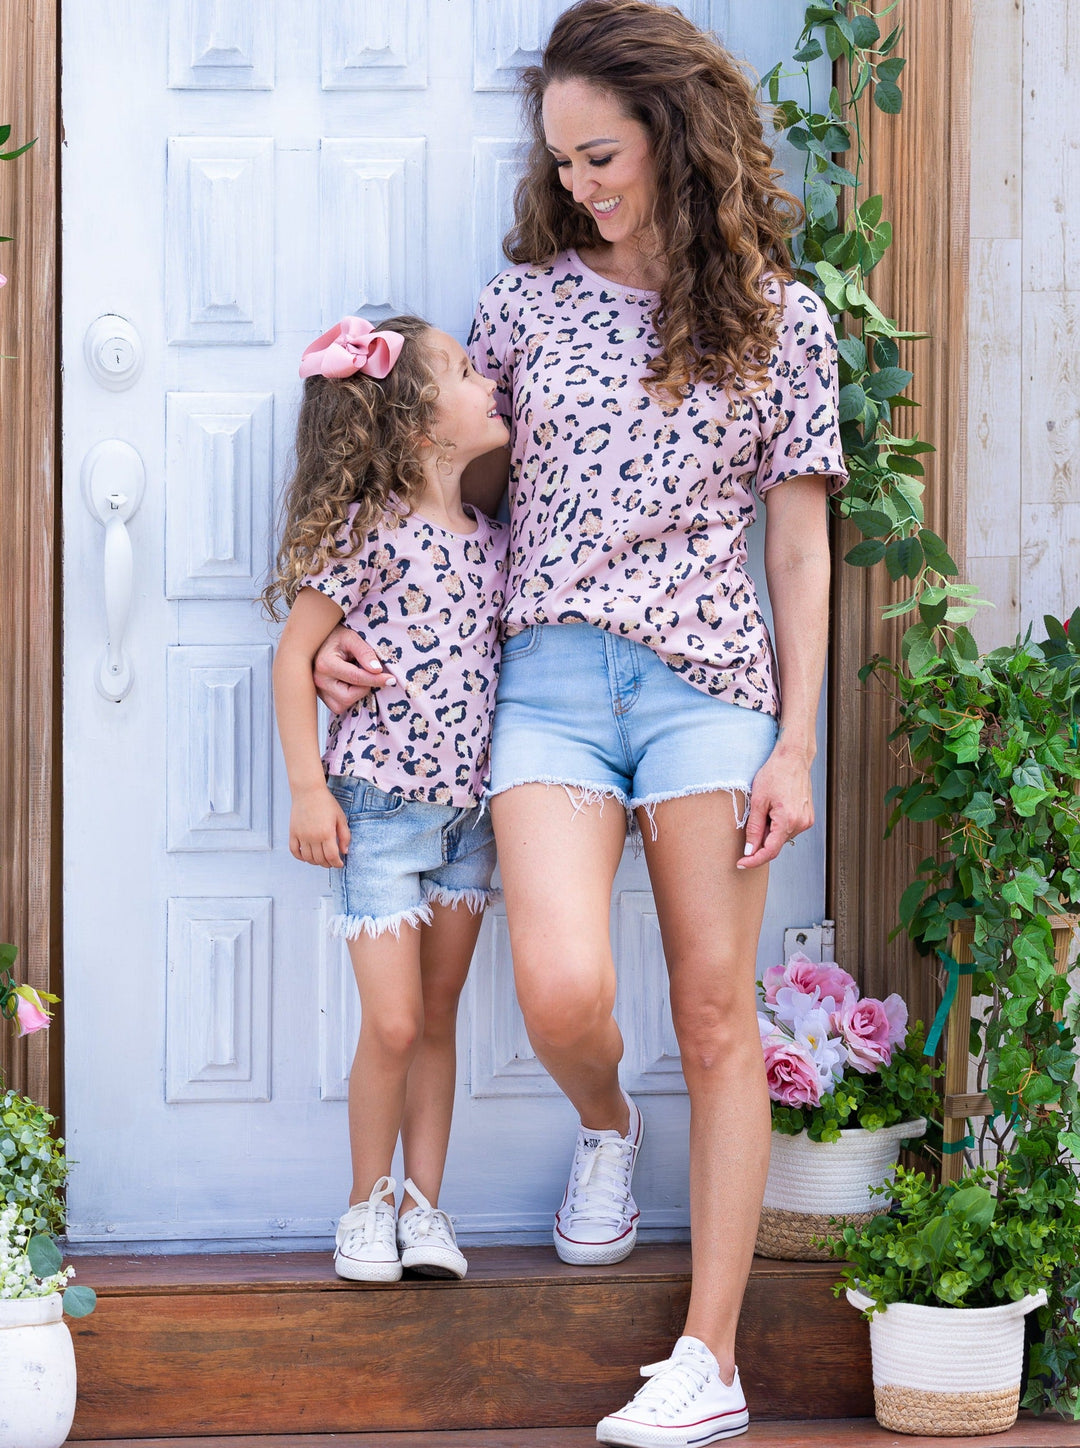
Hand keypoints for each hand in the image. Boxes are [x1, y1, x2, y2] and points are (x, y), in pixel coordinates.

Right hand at [289, 785, 350, 868]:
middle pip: (320, 859)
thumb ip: (345, 836)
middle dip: (328, 864)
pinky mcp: (293, 833)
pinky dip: (300, 857)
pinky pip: (294, 851)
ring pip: (307, 858)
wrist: (308, 791)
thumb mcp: (341, 818)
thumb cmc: (326, 803)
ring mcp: (301, 835)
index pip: (332, 857)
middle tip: (332, 861)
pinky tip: (307, 857)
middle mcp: (313, 837)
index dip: (337, 863)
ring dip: (315, 862)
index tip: (340, 864)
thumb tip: (345, 852)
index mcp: (326, 833)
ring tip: (321, 859)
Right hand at [313, 623, 396, 712]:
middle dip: (364, 687)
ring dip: (356, 694)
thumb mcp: (351, 638)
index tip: (391, 679)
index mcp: (325, 664)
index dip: (376, 679)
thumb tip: (377, 670)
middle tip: (369, 674)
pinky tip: (350, 684)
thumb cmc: (336, 637)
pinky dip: (348, 698)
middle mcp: (318, 680)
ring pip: (343, 704)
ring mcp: (318, 690)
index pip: (356, 678)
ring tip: (357, 676)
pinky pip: (338, 706)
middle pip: (348, 696)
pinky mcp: (321, 697)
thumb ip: (365, 652)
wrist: (321, 640)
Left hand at [736, 742, 813, 869]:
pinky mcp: (807, 816)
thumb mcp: (758, 801)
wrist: (793, 758)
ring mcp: (806, 820)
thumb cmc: (775, 774)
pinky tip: (774, 808)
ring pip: (782, 836)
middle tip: (752, 821)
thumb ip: (754, 829)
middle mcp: (801, 823)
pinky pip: (789, 828)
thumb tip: (749, 850)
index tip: (741, 863)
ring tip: (766, 808)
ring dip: (770, 830)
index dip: (754, 860)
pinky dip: (778, 825)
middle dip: (760, 840)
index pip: (770, 852)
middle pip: (776, 844)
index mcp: (788, 820)